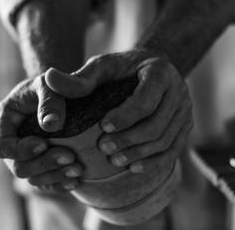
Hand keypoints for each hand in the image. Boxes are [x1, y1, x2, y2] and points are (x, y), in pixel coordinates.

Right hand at [0, 73, 82, 191]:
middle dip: (43, 164)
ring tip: (77, 168)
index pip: (2, 146)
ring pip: (33, 179)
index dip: (20, 150)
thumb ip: (50, 101)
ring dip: (55, 176)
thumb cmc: (51, 83)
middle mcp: (12, 142)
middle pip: (18, 167)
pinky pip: (46, 183)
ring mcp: (25, 156)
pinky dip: (60, 183)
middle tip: (69, 156)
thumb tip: (52, 125)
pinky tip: (77, 179)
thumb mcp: (48, 84)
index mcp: (5, 120)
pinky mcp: (41, 165)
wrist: (59, 90)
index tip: (44, 143)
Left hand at [45, 49, 192, 172]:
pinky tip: (134, 168)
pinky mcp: (185, 126)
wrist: (146, 69)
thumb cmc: (120, 69)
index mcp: (160, 70)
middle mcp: (179, 90)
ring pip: (166, 140)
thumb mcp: (100, 67)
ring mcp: (185, 110)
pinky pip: (174, 149)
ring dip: (140, 154)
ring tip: (115, 161)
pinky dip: (154, 161)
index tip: (103, 128)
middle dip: (130, 140)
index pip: (146, 99)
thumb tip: (49, 78)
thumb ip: (78, 77)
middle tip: (104, 149)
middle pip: (158, 124)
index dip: (125, 117)